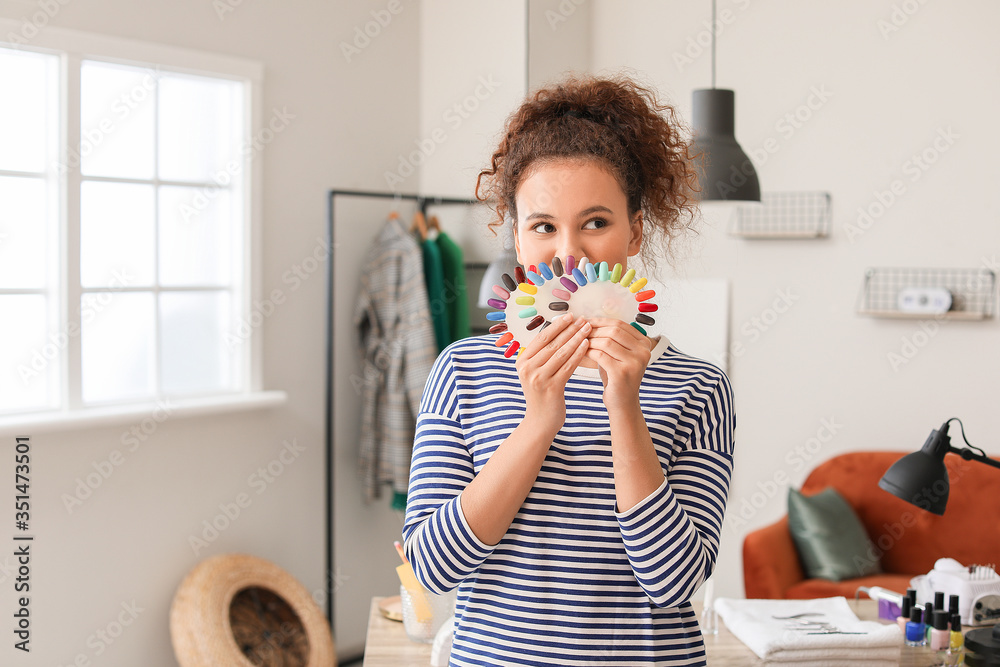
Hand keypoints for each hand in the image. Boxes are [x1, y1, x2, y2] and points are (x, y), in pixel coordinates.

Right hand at [515, 312, 591, 435]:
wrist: (539, 422)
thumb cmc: (541, 395)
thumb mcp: (535, 373)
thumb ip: (541, 355)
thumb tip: (558, 331)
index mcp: (521, 361)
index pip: (541, 337)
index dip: (557, 325)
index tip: (570, 316)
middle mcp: (527, 368)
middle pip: (552, 343)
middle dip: (570, 329)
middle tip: (583, 319)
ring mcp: (538, 378)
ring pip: (561, 352)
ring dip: (576, 338)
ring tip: (588, 329)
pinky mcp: (551, 387)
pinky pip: (568, 366)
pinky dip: (578, 354)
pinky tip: (587, 346)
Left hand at [584, 318, 650, 411]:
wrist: (622, 403)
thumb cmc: (616, 376)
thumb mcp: (618, 354)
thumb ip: (611, 337)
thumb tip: (588, 320)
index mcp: (644, 343)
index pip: (620, 324)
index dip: (600, 321)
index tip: (586, 321)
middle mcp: (643, 351)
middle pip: (614, 331)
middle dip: (594, 330)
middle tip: (579, 331)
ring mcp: (635, 362)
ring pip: (606, 341)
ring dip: (589, 341)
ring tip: (578, 342)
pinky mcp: (623, 372)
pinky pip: (600, 355)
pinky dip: (588, 352)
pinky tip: (581, 353)